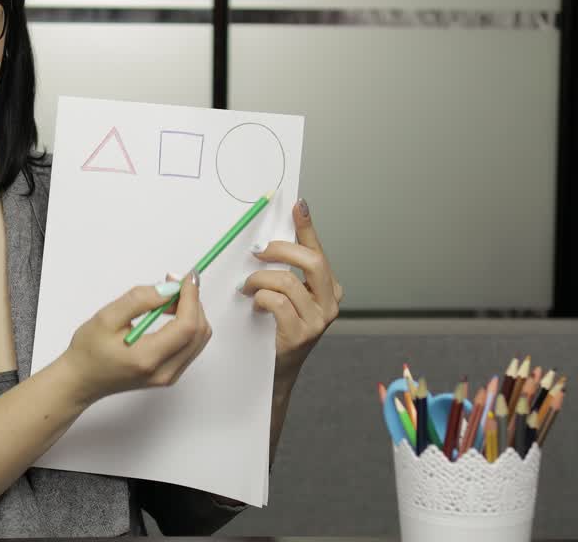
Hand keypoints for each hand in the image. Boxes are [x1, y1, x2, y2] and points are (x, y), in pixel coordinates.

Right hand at [60, 271, 212, 405]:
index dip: (191, 298)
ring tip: (168, 298)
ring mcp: (169, 376)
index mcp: (148, 358)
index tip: (188, 277)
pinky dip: (186, 325)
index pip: (186, 326)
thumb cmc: (89, 350)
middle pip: (199, 333)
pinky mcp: (170, 375)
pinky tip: (168, 313)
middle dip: (192, 302)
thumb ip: (139, 300)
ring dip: (191, 313)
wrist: (82, 380)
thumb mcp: (107, 317)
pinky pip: (191, 346)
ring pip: (199, 339)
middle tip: (173, 283)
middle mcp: (164, 371)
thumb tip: (168, 289)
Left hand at [239, 198, 342, 381]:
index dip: (307, 227)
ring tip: (247, 287)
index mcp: (329, 289)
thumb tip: (267, 240)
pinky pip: (276, 302)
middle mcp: (330, 303)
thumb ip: (283, 270)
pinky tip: (254, 304)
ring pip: (287, 282)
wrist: (275, 371)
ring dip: (259, 280)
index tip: (298, 205)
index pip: (318, 250)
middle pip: (311, 262)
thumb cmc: (276, 329)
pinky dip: (260, 298)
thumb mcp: (285, 296)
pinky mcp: (299, 335)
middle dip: (280, 250)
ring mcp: (317, 321)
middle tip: (257, 252)